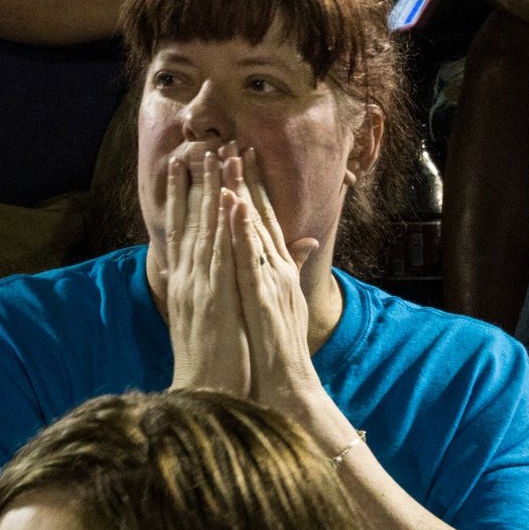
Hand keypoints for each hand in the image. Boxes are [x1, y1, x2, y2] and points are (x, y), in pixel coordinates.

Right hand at [163, 144, 252, 396]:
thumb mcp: (211, 320)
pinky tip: (227, 200)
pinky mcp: (214, 298)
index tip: (182, 166)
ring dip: (209, 192)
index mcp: (185, 284)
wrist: (206, 394)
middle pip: (188, 222)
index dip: (181, 198)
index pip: (181, 231)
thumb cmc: (214, 361)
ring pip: (204, 230)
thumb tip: (212, 277)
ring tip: (213, 157)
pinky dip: (222, 226)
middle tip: (198, 147)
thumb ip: (212, 292)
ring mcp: (199, 287)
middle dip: (193, 184)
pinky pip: (219, 255)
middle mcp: (187, 280)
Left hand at [225, 147, 331, 421]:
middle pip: (261, 217)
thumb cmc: (281, 350)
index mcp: (278, 271)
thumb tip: (299, 246)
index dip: (255, 188)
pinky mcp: (263, 298)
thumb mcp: (284, 306)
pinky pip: (250, 260)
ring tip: (229, 162)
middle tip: (236, 143)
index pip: (265, 222)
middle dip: (248, 180)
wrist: (289, 387)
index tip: (243, 157)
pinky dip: (242, 233)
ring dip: (243, 194)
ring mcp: (272, 282)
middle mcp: (278, 270)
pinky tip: (234, 209)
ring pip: (255, 230)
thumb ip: (287, 273)